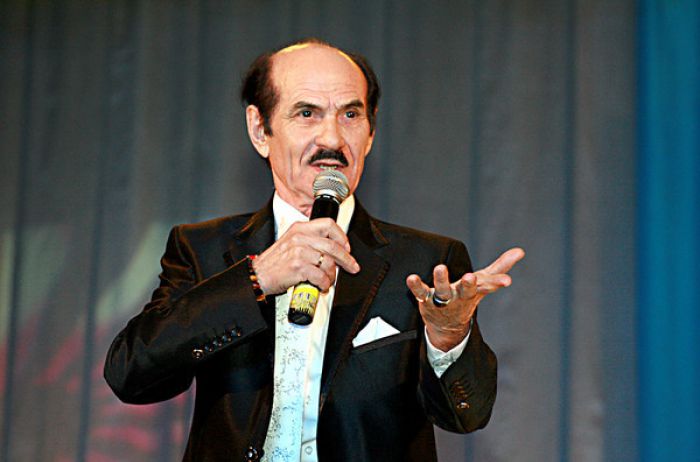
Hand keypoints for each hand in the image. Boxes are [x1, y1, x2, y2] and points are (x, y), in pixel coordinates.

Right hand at [252, 218, 359, 294]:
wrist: (258, 275)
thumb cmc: (274, 263)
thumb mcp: (290, 242)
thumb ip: (309, 241)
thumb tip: (331, 250)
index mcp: (299, 228)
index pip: (328, 224)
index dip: (341, 236)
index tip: (346, 247)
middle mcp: (300, 237)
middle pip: (333, 245)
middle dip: (346, 259)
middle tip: (351, 266)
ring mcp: (299, 252)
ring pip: (328, 262)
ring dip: (332, 275)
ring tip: (328, 280)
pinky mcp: (298, 267)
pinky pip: (321, 276)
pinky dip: (324, 284)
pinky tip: (321, 285)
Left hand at [406, 247, 524, 350]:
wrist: (447, 326)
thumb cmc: (467, 297)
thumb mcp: (485, 282)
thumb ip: (501, 266)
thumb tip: (520, 251)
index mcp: (475, 291)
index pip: (489, 287)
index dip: (498, 283)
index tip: (507, 281)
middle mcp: (460, 296)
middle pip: (465, 291)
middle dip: (468, 284)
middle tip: (470, 276)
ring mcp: (443, 300)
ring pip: (442, 291)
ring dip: (441, 280)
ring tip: (440, 268)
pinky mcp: (427, 300)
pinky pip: (420, 292)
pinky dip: (415, 286)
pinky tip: (411, 278)